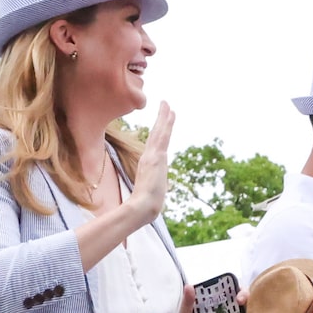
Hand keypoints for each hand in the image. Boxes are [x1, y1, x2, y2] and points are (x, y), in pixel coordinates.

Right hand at [129, 103, 174, 222]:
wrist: (141, 207)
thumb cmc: (143, 206)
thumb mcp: (149, 196)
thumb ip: (151, 192)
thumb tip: (154, 201)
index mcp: (147, 165)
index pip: (153, 145)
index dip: (157, 133)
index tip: (161, 124)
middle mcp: (148, 157)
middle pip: (156, 135)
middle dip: (161, 120)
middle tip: (165, 105)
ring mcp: (152, 156)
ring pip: (159, 132)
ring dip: (164, 117)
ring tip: (168, 105)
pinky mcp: (156, 156)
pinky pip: (162, 135)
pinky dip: (166, 123)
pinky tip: (171, 113)